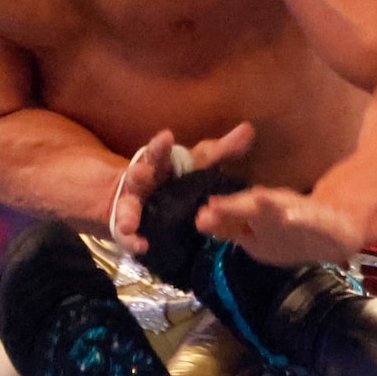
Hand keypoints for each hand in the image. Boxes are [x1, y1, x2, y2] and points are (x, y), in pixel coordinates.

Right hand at [109, 123, 255, 254]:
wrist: (149, 202)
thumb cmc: (179, 177)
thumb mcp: (200, 163)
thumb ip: (222, 149)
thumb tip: (248, 129)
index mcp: (159, 163)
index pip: (159, 152)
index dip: (161, 146)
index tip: (166, 137)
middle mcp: (142, 181)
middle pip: (139, 175)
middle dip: (139, 173)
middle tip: (141, 172)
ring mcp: (132, 204)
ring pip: (128, 207)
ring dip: (129, 213)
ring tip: (129, 223)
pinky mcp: (130, 228)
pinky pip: (128, 237)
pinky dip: (133, 242)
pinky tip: (141, 246)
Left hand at [192, 186, 366, 266]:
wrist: (337, 230)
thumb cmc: (292, 226)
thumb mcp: (259, 232)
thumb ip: (232, 228)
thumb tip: (203, 223)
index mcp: (259, 215)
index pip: (235, 215)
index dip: (220, 214)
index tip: (201, 217)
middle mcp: (275, 209)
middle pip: (253, 208)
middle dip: (236, 207)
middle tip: (215, 206)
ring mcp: (298, 213)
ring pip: (280, 207)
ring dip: (267, 204)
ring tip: (256, 198)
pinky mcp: (319, 220)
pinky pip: (308, 219)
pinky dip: (298, 218)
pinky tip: (289, 217)